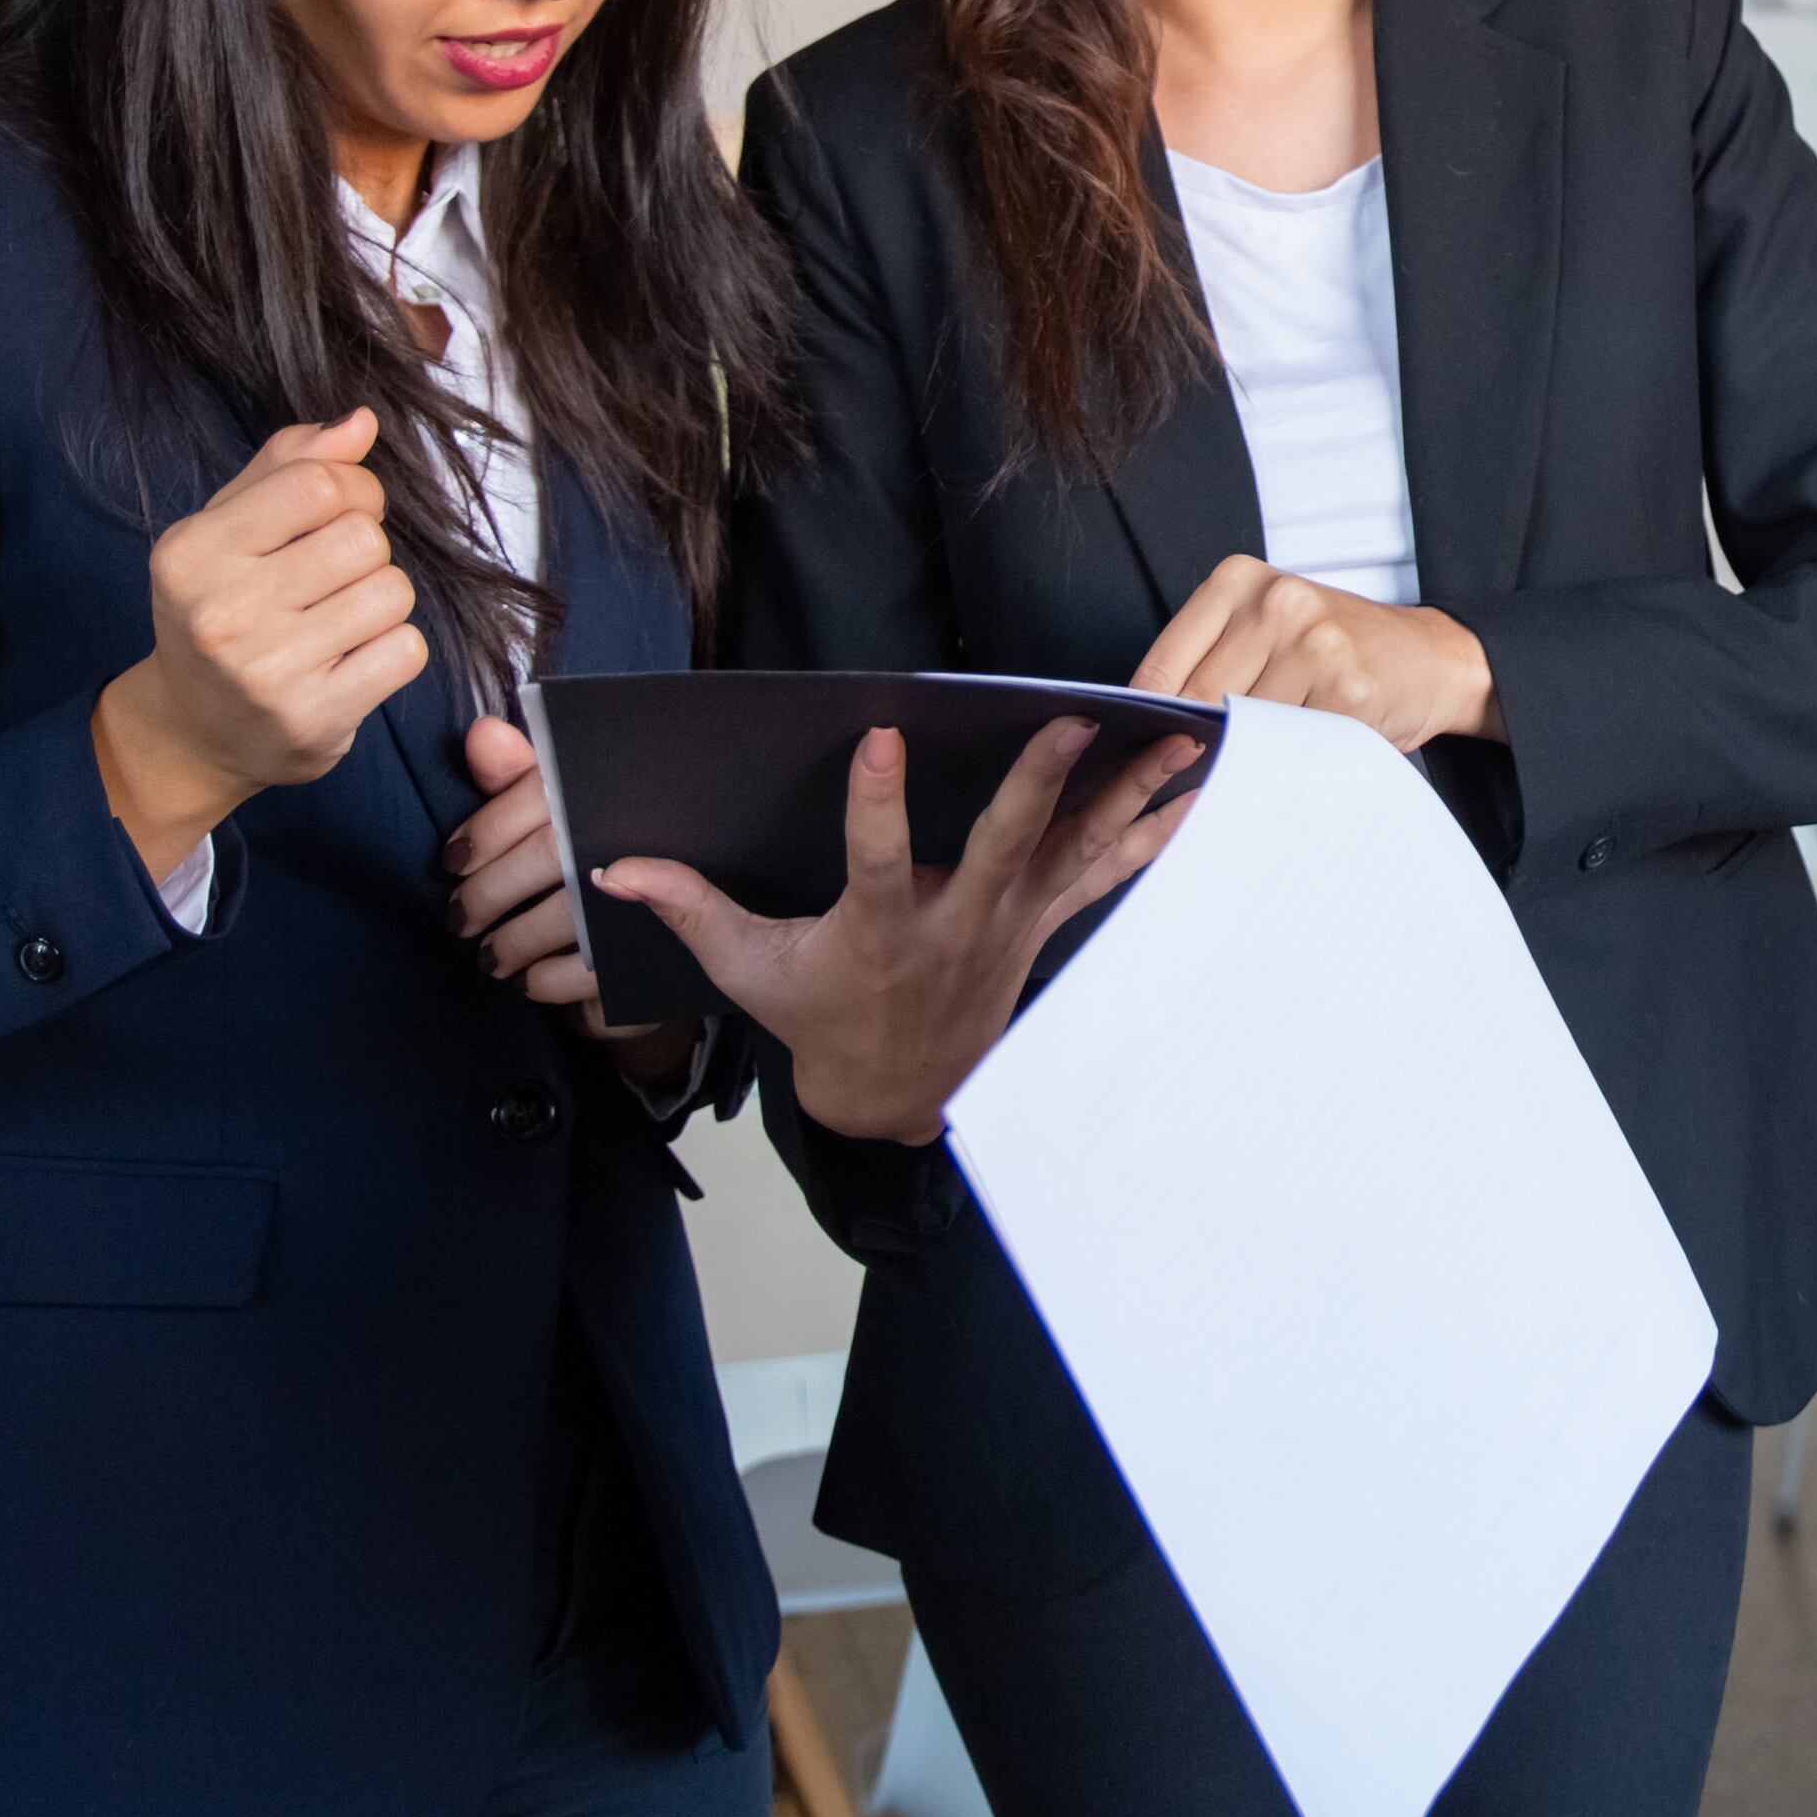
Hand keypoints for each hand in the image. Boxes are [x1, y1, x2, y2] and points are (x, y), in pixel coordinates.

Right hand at [91, 408, 426, 879]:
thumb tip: (361, 422)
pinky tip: (350, 662)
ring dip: (381, 602)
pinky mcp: (312, 719)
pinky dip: (393, 651)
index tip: (342, 513)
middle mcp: (220, 611)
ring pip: (393, 592)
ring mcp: (265, 671)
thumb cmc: (223, 608)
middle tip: (334, 577)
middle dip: (366, 550)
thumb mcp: (229, 527)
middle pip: (363, 539)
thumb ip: (289, 465)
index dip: (354, 489)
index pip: (318, 484)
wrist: (193, 733)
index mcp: (191, 551)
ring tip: (338, 622)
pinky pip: (405, 651)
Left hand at [444, 716, 687, 1061]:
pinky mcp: (656, 963)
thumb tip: (481, 736)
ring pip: (569, 921)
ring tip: (492, 955)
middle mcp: (640, 839)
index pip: (545, 796)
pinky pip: (593, 976)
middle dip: (491, 893)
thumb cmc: (617, 860)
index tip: (455, 858)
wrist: (700, 926)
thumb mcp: (573, 810)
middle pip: (552, 857)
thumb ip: (523, 775)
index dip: (491, 828)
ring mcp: (654, 907)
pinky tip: (532, 978)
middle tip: (460, 917)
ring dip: (515, 943)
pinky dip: (550, 980)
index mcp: (616, 796)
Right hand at [594, 717, 1200, 1143]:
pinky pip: (1107, 876)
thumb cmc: (818, 1017)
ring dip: (1128, 798)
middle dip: (1037, 785)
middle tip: (1070, 721)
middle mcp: (957, 924)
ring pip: (1076, 853)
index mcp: (879, 929)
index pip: (874, 858)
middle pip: (1003, 847)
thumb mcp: (748, 969)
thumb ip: (689, 906)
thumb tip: (615, 862)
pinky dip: (1154, 836)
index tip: (882, 738)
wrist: (894, 1095)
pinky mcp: (1042, 926)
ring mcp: (1011, 926)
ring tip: (1179, 740)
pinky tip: (1200, 795)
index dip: (876, 803)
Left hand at [1133, 557, 1497, 751]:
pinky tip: (1287, 767)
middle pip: (1196, 702)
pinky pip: (1287, 746)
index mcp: (1240, 579)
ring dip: (1235, 761)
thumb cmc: (1337, 652)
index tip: (1144, 753)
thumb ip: (1210, 663)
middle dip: (1190, 746)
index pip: (1161, 666)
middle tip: (1191, 774)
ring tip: (1245, 771)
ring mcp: (1315, 644)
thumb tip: (1146, 729)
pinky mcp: (1347, 690)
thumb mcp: (1268, 630)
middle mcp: (1277, 602)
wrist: (1433, 657)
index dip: (1147, 722)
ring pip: (1240, 730)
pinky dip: (1279, 767)